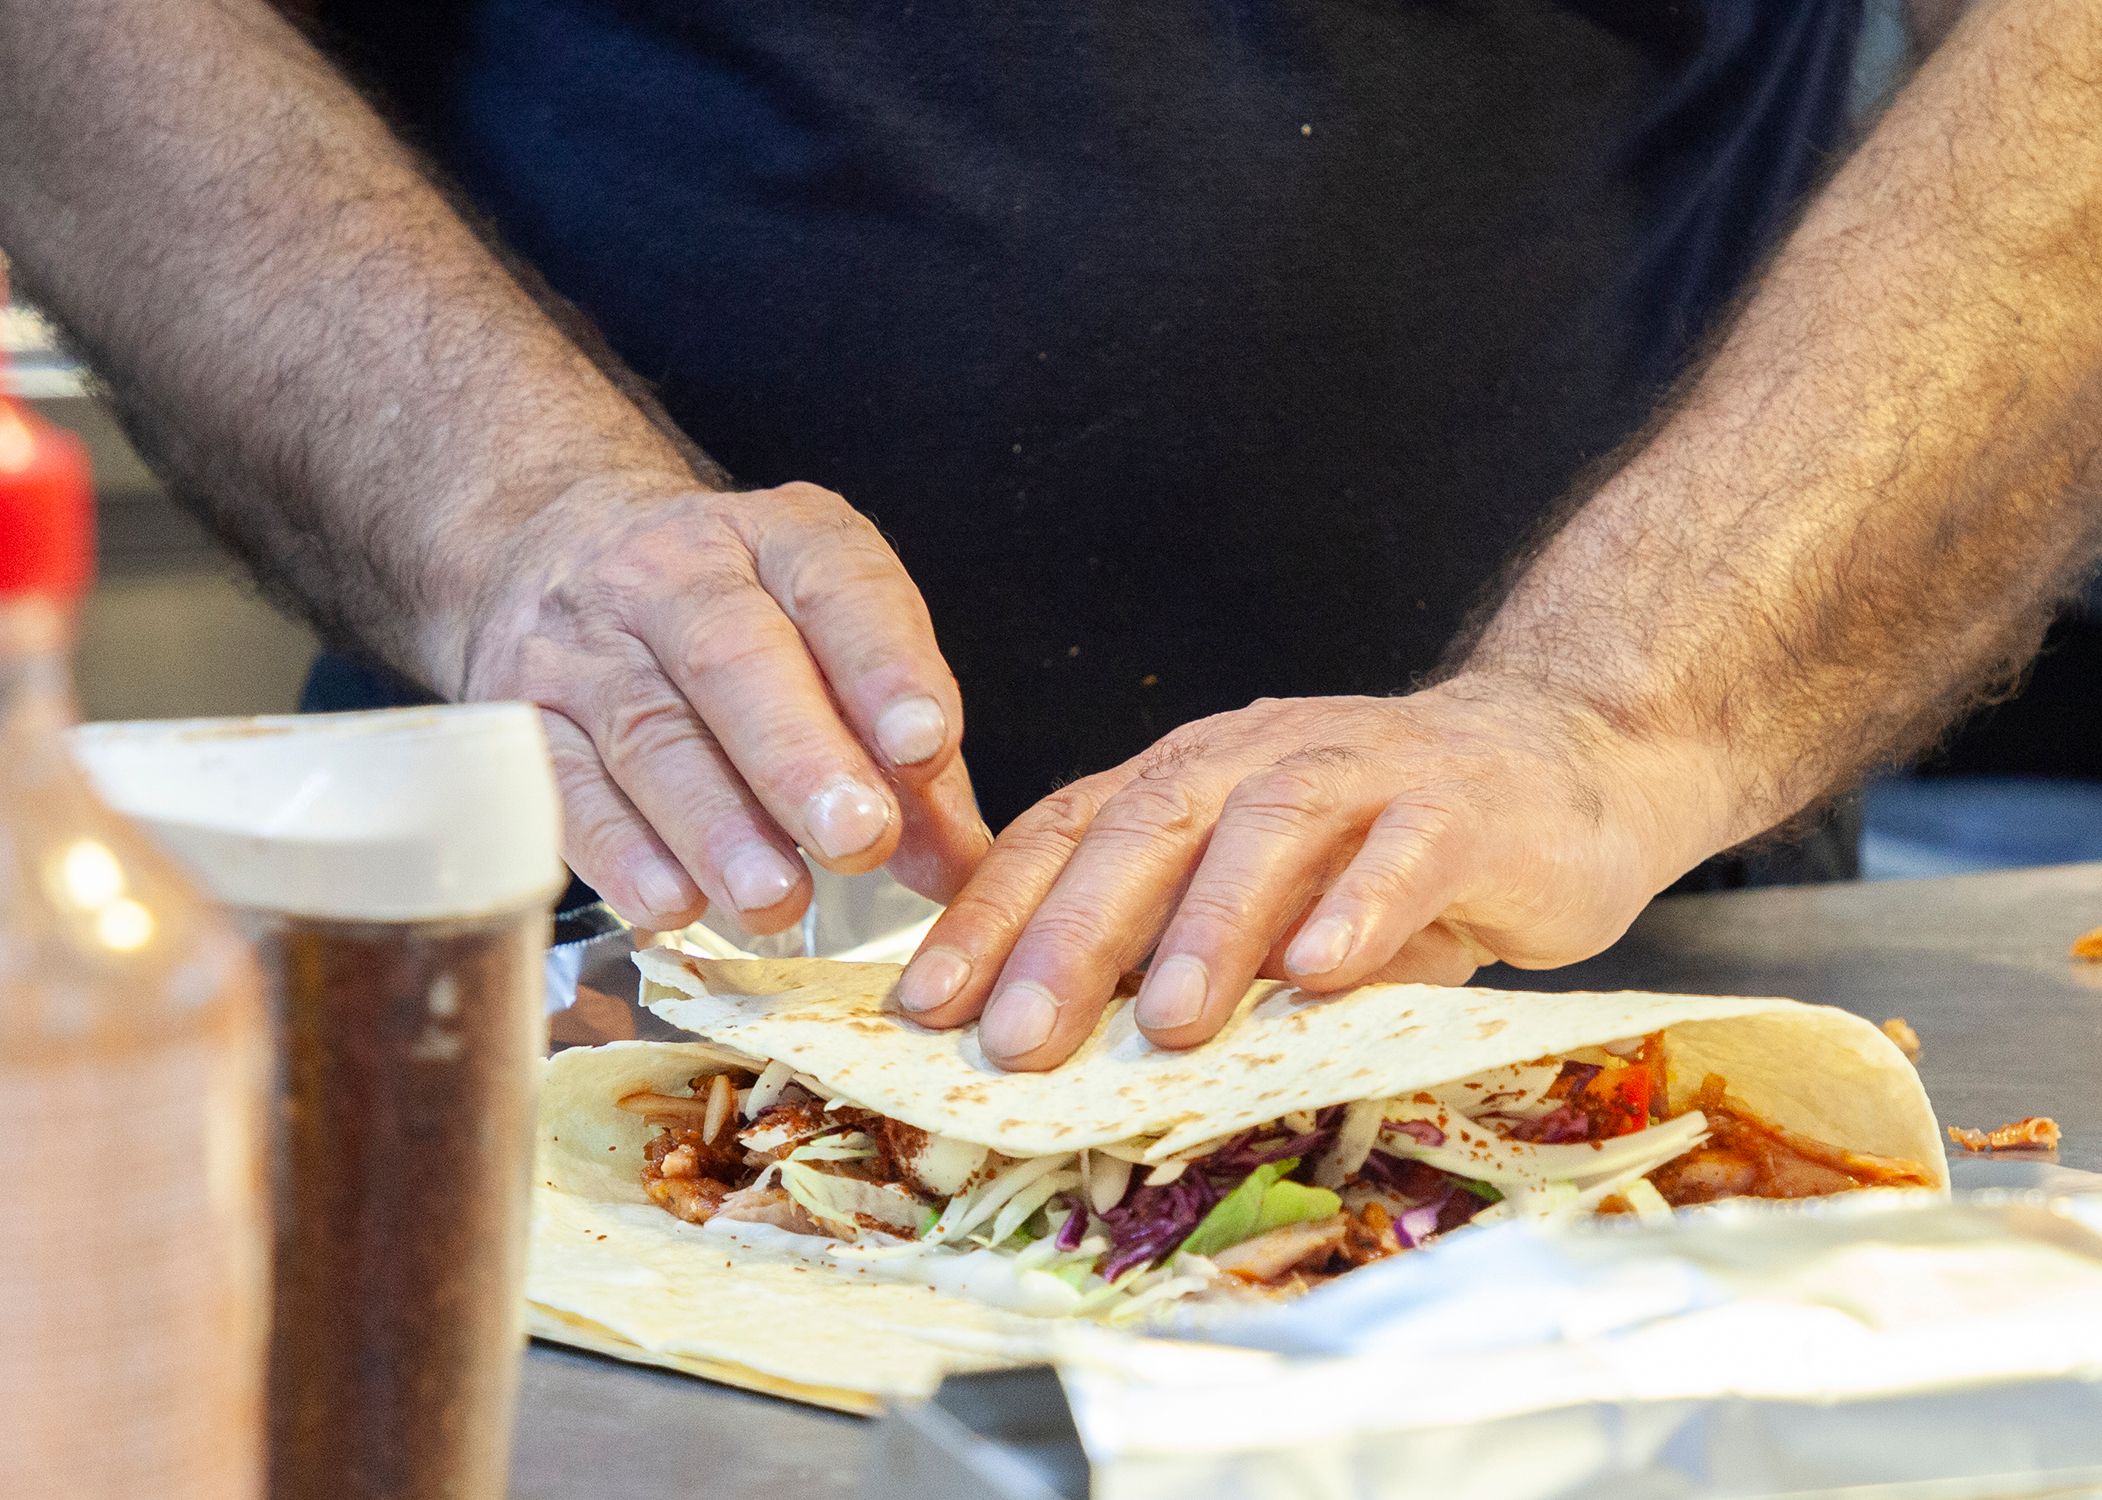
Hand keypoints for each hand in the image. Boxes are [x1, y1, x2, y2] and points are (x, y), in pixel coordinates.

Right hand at [457, 481, 989, 930]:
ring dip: (716, 825)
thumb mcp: (831, 646)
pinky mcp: (519, 715)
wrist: (552, 553)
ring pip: (648, 732)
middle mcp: (673, 573)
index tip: (926, 743)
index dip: (884, 664)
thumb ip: (906, 760)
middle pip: (733, 659)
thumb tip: (966, 868)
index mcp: (778, 540)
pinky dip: (621, 852)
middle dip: (800, 756)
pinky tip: (673, 903)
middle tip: (857, 837)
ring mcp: (584, 642)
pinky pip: (566, 787)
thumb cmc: (733, 621)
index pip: (838, 585)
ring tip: (776, 898)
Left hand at [895, 677, 1722, 1068]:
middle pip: (1146, 827)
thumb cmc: (1380, 854)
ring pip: (1269, 826)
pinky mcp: (1466, 804)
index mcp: (1188, 779)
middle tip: (1019, 1038)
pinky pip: (1408, 848)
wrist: (1560, 761)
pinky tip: (1323, 972)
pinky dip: (1363, 906)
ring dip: (1213, 925)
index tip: (924, 1010)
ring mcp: (1364, 770)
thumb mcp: (1261, 893)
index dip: (988, 916)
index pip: (1064, 832)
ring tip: (1173, 1024)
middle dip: (1072, 935)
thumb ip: (1173, 947)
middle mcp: (1257, 758)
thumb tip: (1044, 1054)